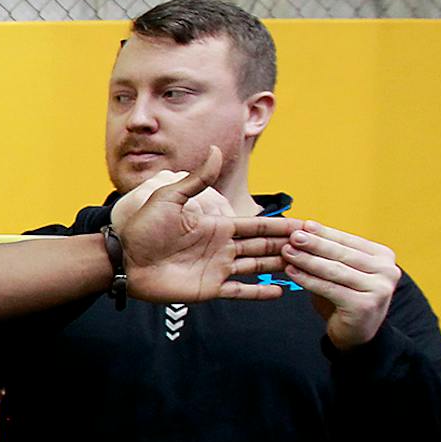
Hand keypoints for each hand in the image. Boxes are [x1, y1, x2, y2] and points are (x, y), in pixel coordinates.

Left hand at [110, 147, 293, 302]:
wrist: (124, 260)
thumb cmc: (142, 228)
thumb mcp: (170, 198)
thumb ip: (196, 179)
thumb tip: (214, 149)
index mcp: (216, 226)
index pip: (257, 226)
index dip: (282, 226)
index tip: (307, 225)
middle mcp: (221, 247)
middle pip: (263, 247)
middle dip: (289, 246)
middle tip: (317, 247)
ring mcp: (217, 268)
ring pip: (257, 267)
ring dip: (280, 266)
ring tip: (307, 267)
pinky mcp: (208, 288)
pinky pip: (239, 291)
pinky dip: (259, 292)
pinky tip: (281, 291)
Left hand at [284, 220, 399, 349]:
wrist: (356, 334)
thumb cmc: (345, 298)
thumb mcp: (341, 272)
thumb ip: (330, 254)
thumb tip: (304, 230)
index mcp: (384, 257)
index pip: (349, 241)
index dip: (325, 233)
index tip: (303, 225)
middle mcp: (388, 271)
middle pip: (343, 254)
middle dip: (315, 244)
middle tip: (293, 236)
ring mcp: (379, 289)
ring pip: (335, 270)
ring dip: (308, 260)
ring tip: (287, 252)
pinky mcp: (364, 305)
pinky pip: (329, 288)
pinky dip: (308, 279)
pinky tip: (291, 272)